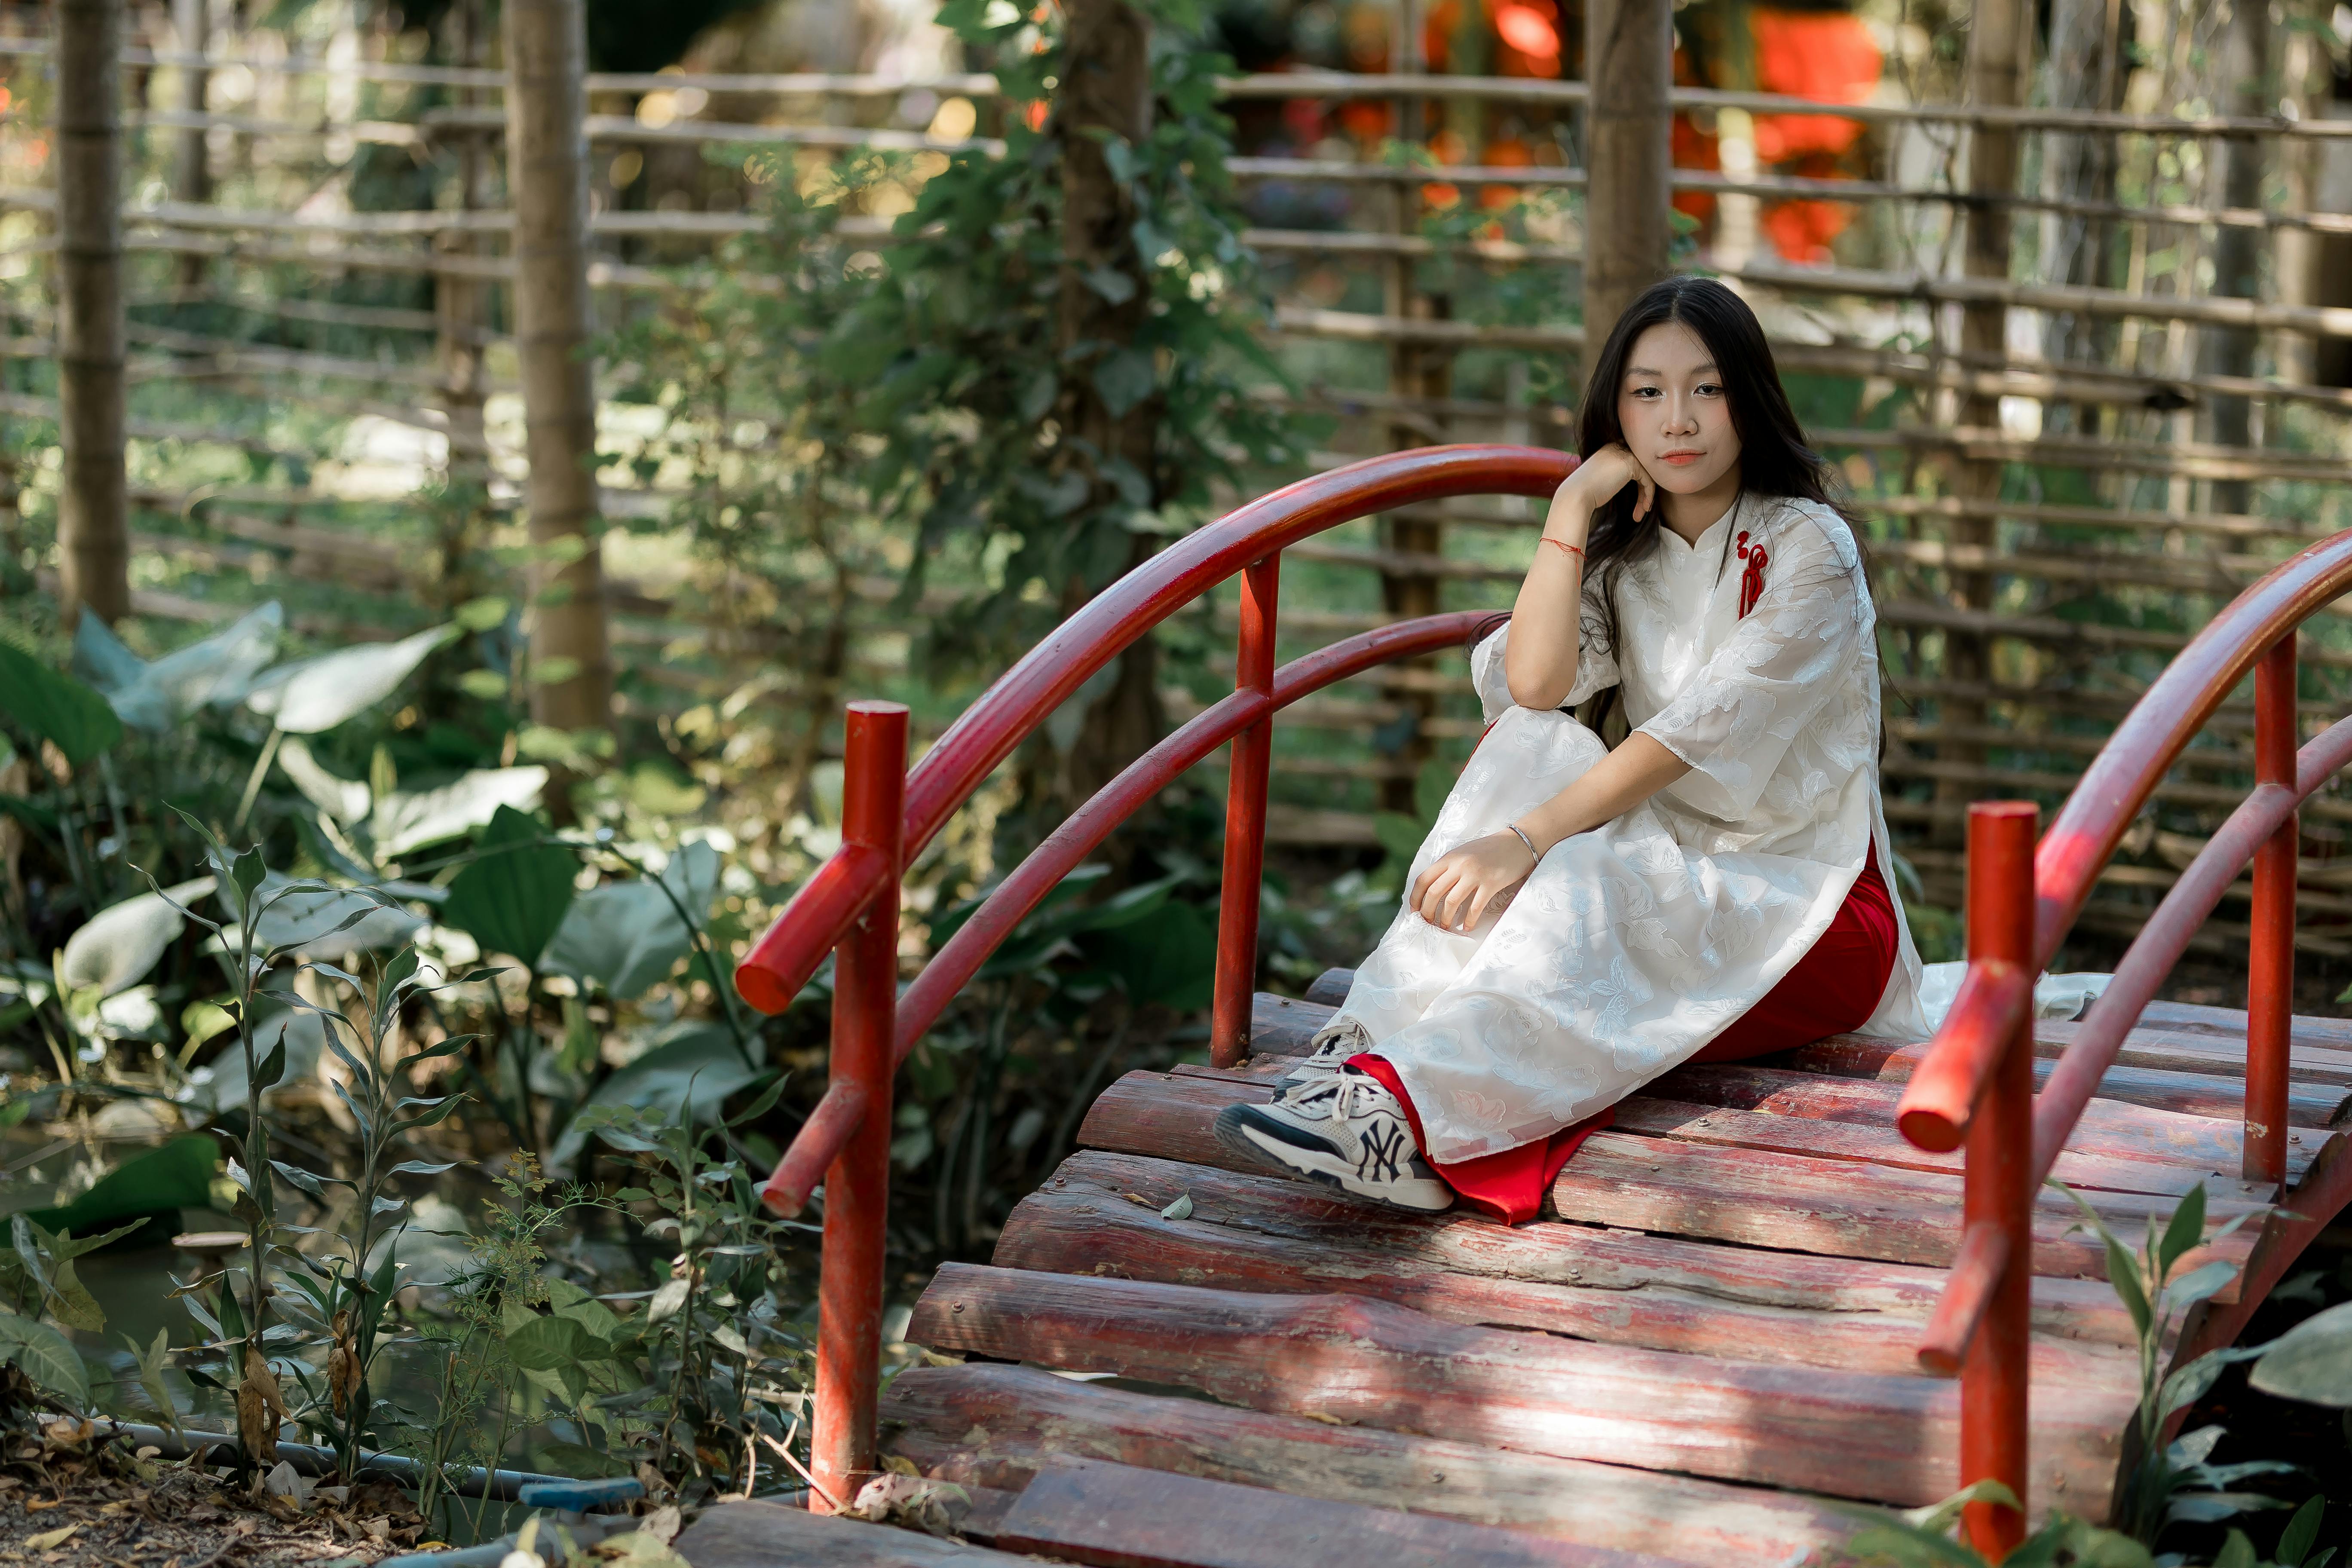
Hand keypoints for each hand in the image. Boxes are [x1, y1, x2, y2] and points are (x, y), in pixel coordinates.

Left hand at [1410, 831, 1539, 933]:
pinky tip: (1467, 927)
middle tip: (1428, 923)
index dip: (1415, 898)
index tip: (1415, 911)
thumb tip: (1432, 889)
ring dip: (1446, 919)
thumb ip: (1448, 867)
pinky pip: (1475, 907)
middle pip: (1434, 893)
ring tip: (1445, 928)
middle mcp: (1459, 865)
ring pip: (1451, 902)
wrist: (1517, 843)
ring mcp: (1475, 874)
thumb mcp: (1463, 853)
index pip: (1423, 879)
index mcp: (1449, 858)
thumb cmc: (1489, 850)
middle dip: (1428, 912)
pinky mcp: (1491, 884)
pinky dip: (1469, 921)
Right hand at [1553, 442, 1654, 525]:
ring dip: (1646, 496)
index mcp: (1608, 451)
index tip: (1637, 503)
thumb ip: (1615, 477)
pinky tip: (1644, 508)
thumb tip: (1630, 484)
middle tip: (1642, 510)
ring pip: (1645, 475)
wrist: (1577, 495)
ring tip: (1642, 512)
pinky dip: (1648, 495)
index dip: (1637, 485)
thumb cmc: (1584, 494)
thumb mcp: (1601, 481)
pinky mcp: (1631, 463)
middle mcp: (1616, 448)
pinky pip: (1648, 479)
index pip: (1630, 466)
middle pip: (1639, 470)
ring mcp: (1624, 454)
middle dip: (1643, 492)